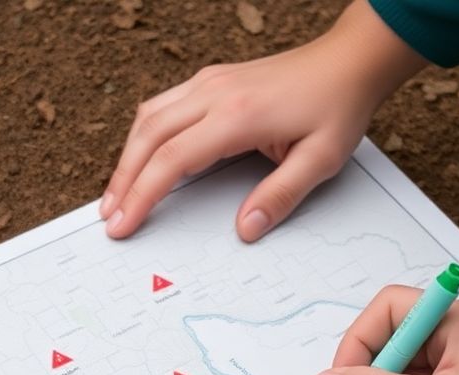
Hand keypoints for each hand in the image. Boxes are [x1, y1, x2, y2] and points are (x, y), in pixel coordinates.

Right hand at [100, 0, 424, 241]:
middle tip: (110, 216)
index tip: (125, 222)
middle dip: (123, 180)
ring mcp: (210, 82)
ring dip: (127, 156)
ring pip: (149, 117)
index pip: (173, 160)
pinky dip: (144, 135)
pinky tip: (141, 155)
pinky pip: (163, 105)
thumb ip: (281, 195)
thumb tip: (246, 228)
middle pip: (148, 137)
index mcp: (238, 115)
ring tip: (118, 193)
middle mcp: (215, 93)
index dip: (143, 195)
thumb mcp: (321, 159)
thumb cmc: (337, 106)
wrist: (348, 62)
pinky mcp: (213, 80)